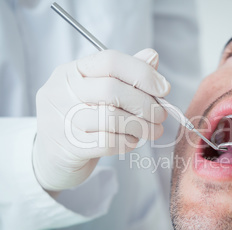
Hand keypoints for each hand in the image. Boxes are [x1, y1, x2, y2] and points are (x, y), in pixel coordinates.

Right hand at [33, 49, 169, 190]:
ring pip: (112, 118)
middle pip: (112, 90)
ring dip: (141, 126)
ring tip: (152, 130)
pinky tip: (132, 141)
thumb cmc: (82, 118)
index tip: (164, 89)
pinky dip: (128, 142)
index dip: (142, 73)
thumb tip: (152, 57)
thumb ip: (126, 74)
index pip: (110, 61)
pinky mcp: (68, 147)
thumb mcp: (99, 92)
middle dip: (146, 104)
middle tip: (161, 115)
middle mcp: (61, 91)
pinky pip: (108, 142)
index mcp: (71, 71)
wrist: (52, 156)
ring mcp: (61, 120)